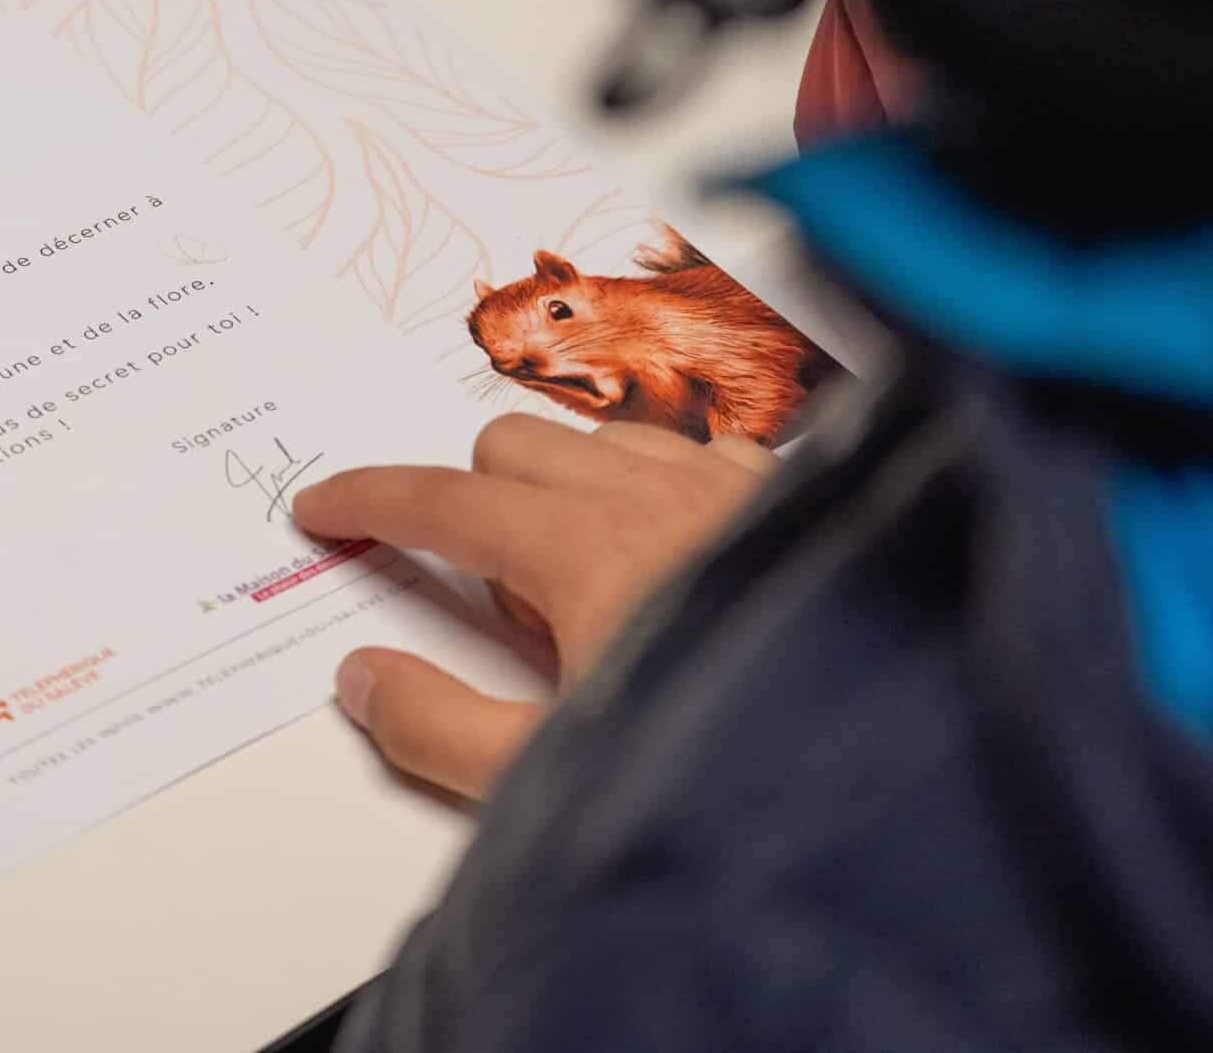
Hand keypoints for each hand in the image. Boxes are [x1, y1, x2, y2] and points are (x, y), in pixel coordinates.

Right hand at [290, 411, 772, 798]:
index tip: (322, 508)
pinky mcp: (791, 498)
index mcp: (584, 546)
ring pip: (602, 437)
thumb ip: (438, 728)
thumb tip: (363, 679)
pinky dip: (660, 482)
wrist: (890, 766)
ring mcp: (730, 484)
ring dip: (567, 485)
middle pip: (510, 446)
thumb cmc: (725, 768)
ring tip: (590, 586)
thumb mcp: (551, 775)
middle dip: (474, 501)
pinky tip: (677, 554)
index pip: (439, 502)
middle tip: (503, 607)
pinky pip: (696, 450)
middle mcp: (656, 490)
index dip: (366, 499)